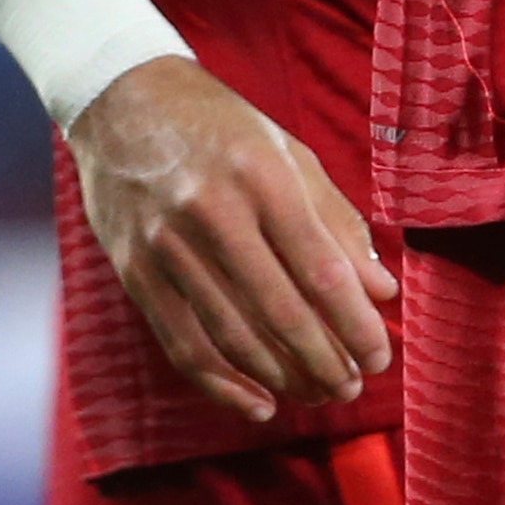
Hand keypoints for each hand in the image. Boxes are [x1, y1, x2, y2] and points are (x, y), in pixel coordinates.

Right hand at [67, 57, 397, 426]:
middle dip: (324, 360)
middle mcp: (214, 214)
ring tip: (318, 394)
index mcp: (263, 177)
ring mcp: (167, 248)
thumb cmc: (223, 128)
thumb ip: (337, 222)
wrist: (123, 102)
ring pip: (232, 336)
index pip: (320, 269)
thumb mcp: (290, 156)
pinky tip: (259, 401)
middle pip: (279, 311)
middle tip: (353, 388)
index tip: (380, 356)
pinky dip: (222, 383)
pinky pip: (182, 344)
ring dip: (282, 377)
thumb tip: (381, 291)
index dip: (354, 323)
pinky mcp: (135, 273)